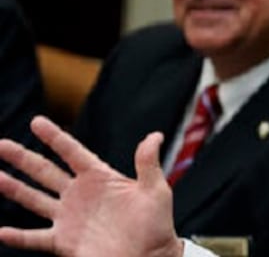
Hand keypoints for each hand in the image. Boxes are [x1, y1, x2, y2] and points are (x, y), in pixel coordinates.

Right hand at [0, 116, 182, 256]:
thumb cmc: (157, 225)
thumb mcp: (155, 191)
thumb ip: (148, 163)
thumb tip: (155, 136)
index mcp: (100, 178)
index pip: (73, 152)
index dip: (55, 137)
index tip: (36, 121)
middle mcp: (79, 195)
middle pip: (45, 172)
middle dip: (22, 158)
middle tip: (1, 145)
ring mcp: (69, 218)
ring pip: (34, 199)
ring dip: (13, 188)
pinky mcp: (64, 242)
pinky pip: (35, 238)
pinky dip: (17, 236)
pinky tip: (0, 232)